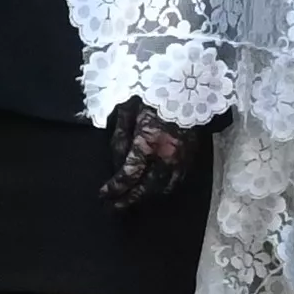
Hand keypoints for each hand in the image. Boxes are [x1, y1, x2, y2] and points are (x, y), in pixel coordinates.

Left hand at [98, 97, 204, 211]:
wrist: (186, 86)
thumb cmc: (153, 94)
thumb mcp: (128, 111)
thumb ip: (120, 138)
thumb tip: (116, 164)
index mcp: (148, 142)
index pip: (128, 175)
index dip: (114, 189)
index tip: (102, 195)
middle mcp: (166, 156)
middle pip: (144, 188)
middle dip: (127, 200)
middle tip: (112, 208)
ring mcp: (181, 159)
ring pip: (161, 190)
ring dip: (144, 198)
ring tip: (130, 200)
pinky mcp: (191, 158)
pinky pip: (176, 182)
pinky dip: (162, 190)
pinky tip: (152, 192)